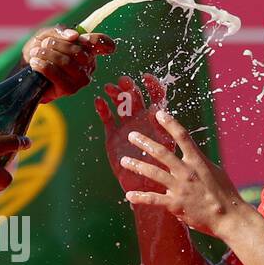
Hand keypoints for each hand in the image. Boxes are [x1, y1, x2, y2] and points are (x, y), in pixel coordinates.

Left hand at [22, 27, 115, 102]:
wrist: (26, 70)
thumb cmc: (40, 51)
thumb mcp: (48, 35)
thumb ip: (60, 32)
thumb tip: (74, 36)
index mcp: (87, 49)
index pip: (99, 42)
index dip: (100, 41)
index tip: (89, 40)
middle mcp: (88, 65)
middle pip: (78, 50)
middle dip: (55, 44)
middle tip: (42, 44)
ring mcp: (80, 79)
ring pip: (66, 62)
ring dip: (47, 54)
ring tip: (35, 53)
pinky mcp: (69, 89)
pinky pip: (56, 74)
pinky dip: (43, 66)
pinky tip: (35, 63)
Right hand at [95, 74, 182, 194]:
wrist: (145, 187)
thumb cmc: (161, 169)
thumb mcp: (164, 147)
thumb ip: (161, 129)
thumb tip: (154, 109)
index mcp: (157, 120)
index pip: (156, 96)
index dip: (152, 85)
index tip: (145, 77)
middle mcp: (141, 120)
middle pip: (135, 97)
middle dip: (129, 87)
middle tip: (123, 82)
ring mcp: (126, 126)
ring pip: (119, 104)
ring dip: (114, 93)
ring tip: (109, 88)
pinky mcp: (113, 136)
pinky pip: (107, 118)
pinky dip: (102, 108)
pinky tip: (99, 102)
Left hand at [105, 79, 247, 236]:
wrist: (229, 216)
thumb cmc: (225, 194)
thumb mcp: (214, 172)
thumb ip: (199, 164)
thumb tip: (189, 158)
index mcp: (198, 161)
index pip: (183, 137)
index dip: (170, 124)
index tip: (159, 114)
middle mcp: (187, 171)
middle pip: (162, 153)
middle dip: (145, 142)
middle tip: (131, 135)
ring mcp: (180, 188)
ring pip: (153, 173)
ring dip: (137, 166)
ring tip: (124, 161)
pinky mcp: (176, 204)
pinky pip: (154, 199)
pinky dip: (140, 197)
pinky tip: (129, 195)